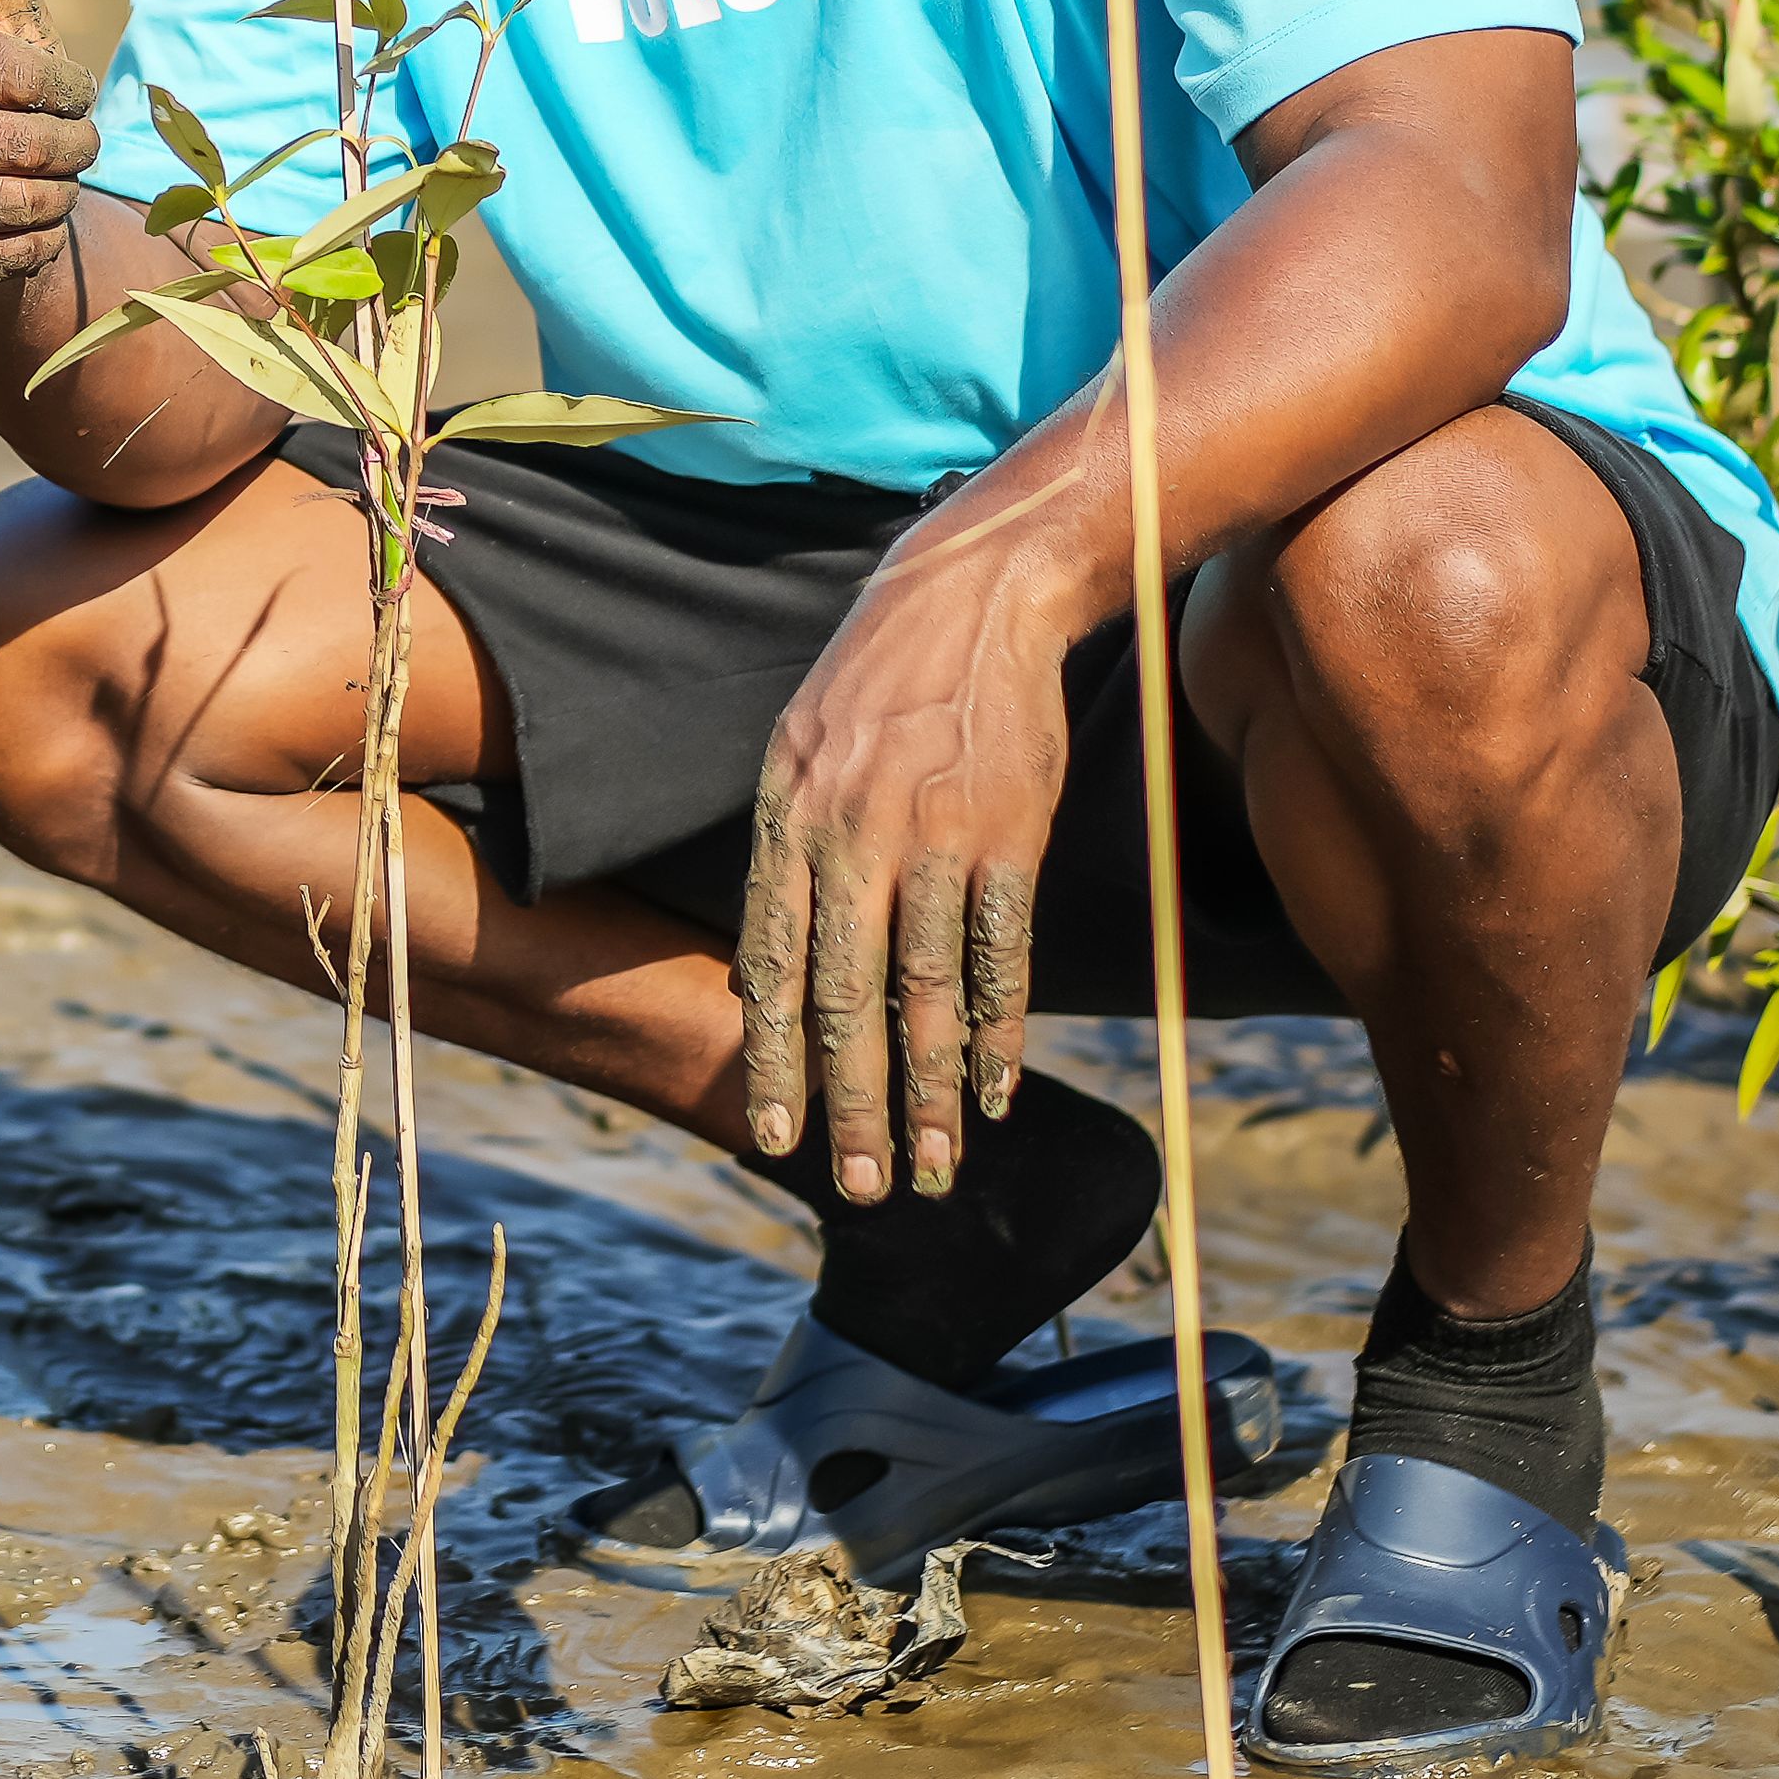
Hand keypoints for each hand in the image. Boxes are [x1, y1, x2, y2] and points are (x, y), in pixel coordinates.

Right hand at [0, 0, 98, 294]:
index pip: (25, 76)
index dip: (69, 90)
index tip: (69, 93)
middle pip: (27, 145)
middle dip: (74, 149)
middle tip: (77, 147)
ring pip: (20, 204)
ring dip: (59, 198)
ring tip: (53, 184)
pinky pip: (6, 257)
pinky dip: (37, 245)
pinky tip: (23, 227)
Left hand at [729, 522, 1084, 1203]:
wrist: (978, 591)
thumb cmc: (882, 678)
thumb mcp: (800, 745)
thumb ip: (788, 851)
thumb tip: (774, 961)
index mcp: (787, 816)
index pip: (770, 966)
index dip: (776, 1059)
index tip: (776, 1137)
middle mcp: (850, 834)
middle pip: (844, 999)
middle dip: (848, 1105)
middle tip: (854, 1187)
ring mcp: (932, 838)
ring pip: (923, 995)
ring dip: (924, 1093)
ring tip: (928, 1168)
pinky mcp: (1008, 837)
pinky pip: (997, 956)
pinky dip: (996, 1031)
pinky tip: (992, 1091)